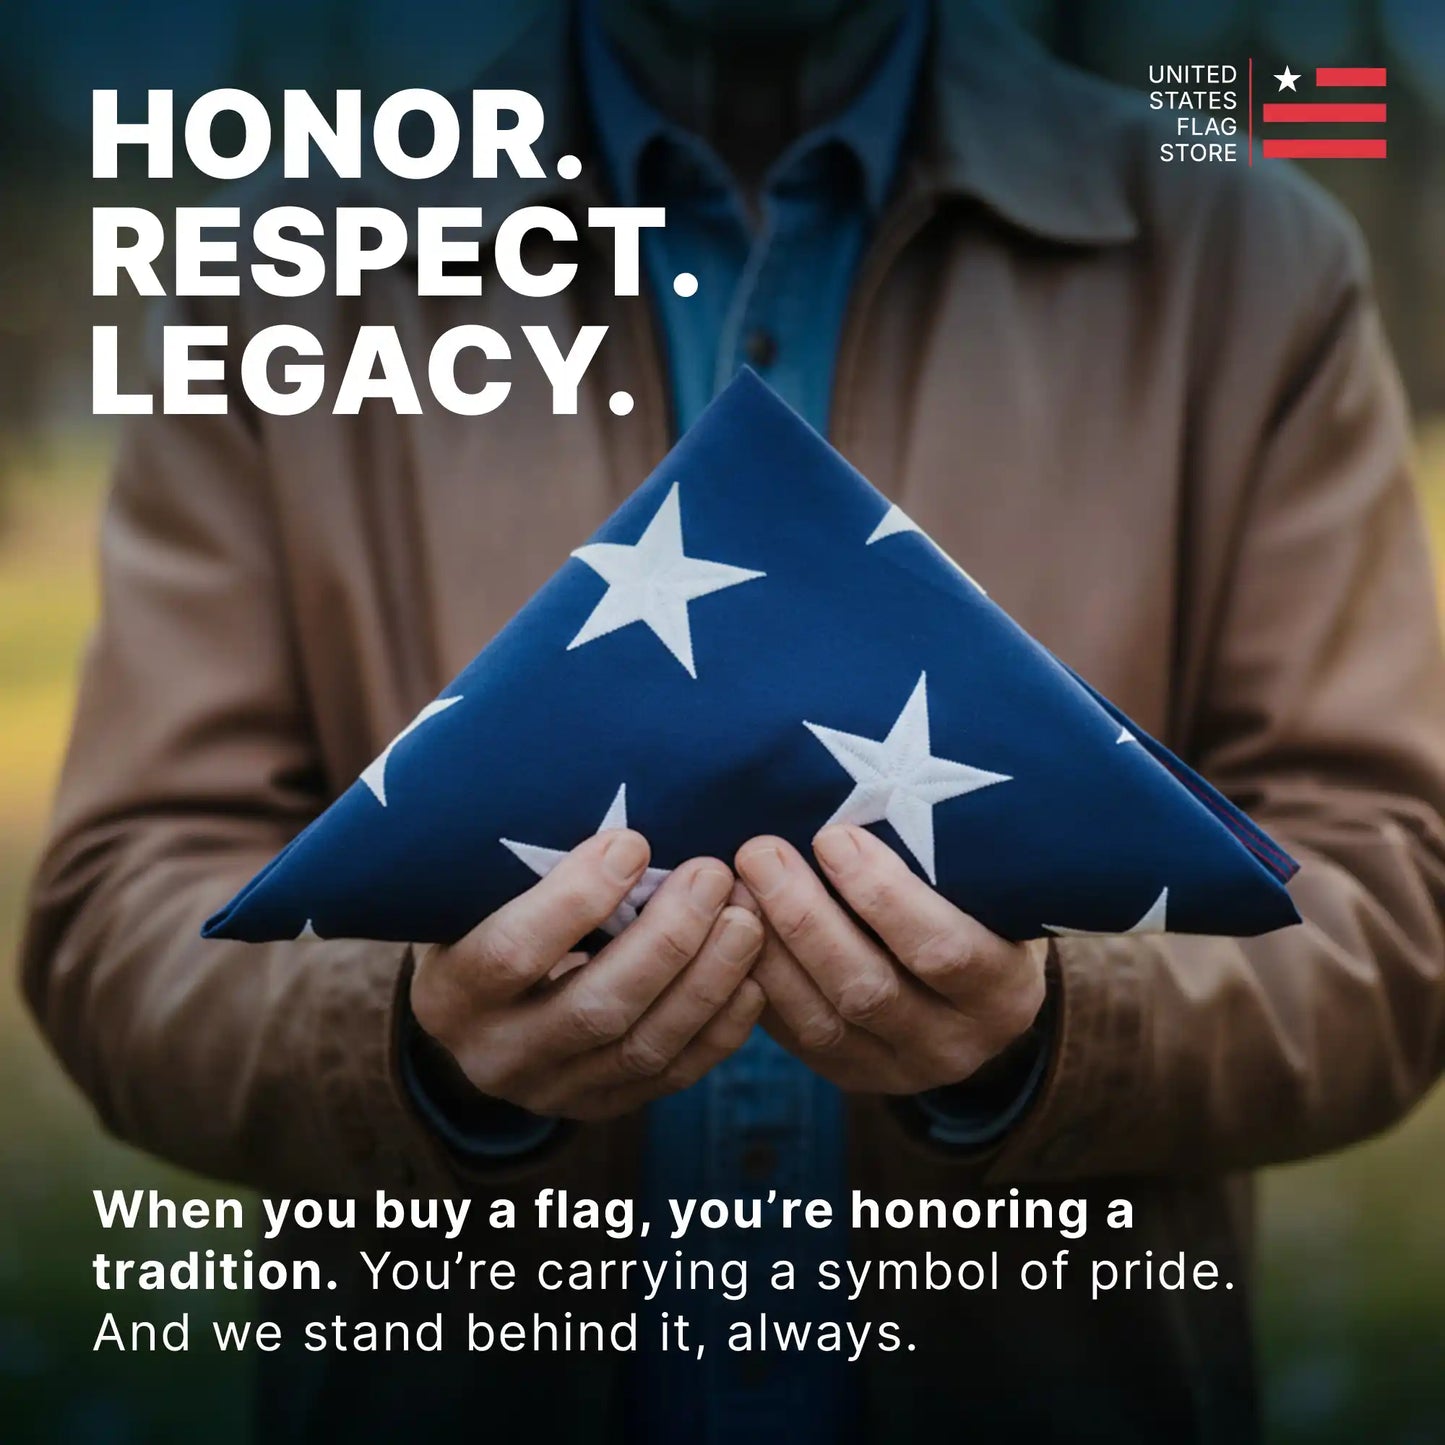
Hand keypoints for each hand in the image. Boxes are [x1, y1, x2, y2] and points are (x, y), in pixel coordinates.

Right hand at [411, 831, 764, 1120]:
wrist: (482, 1009)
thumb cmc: (487, 917)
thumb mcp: (476, 892)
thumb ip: (524, 860)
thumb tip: (600, 782)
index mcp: (450, 993)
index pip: (511, 954)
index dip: (576, 899)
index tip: (634, 842)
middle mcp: (496, 1055)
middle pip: (595, 1008)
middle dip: (666, 940)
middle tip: (714, 876)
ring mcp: (553, 1091)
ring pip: (643, 1048)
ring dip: (707, 981)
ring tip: (748, 919)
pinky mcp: (604, 1106)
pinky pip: (672, 1076)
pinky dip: (720, 1030)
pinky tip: (754, 979)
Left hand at [735, 825, 1046, 1093]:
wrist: (975, 987)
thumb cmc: (976, 905)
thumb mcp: (984, 884)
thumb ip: (938, 855)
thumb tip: (860, 780)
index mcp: (1002, 991)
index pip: (943, 949)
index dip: (883, 895)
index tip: (833, 836)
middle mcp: (957, 1044)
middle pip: (868, 989)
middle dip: (806, 917)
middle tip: (760, 851)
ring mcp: (899, 1070)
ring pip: (821, 1021)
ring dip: (768, 949)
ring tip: (733, 887)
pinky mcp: (849, 1075)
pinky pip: (793, 1037)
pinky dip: (757, 982)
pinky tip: (727, 930)